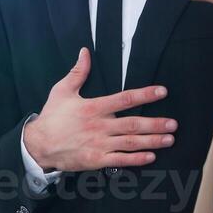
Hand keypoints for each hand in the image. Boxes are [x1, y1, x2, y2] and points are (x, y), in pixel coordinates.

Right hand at [22, 48, 174, 171]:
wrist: (38, 145)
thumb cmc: (52, 117)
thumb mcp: (62, 91)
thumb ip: (78, 72)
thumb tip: (84, 52)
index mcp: (94, 107)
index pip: (124, 99)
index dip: (145, 95)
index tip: (162, 91)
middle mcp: (99, 126)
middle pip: (133, 124)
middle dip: (155, 123)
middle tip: (173, 123)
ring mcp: (99, 144)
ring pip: (130, 143)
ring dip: (152, 141)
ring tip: (169, 139)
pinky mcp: (96, 159)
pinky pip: (120, 160)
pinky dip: (136, 159)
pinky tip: (151, 157)